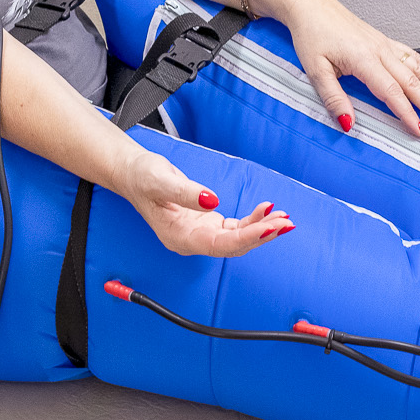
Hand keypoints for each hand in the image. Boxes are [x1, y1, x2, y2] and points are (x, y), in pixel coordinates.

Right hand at [110, 148, 288, 257]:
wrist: (134, 174)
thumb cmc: (142, 178)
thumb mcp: (160, 181)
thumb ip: (186, 193)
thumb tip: (212, 201)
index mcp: (179, 237)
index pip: (219, 244)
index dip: (246, 237)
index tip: (268, 228)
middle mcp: (192, 241)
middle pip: (233, 245)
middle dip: (260, 235)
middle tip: (285, 223)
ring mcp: (201, 234)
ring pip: (237, 238)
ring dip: (261, 229)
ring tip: (284, 218)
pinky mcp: (207, 223)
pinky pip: (235, 227)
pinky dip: (253, 221)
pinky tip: (267, 211)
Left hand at [275, 0, 419, 138]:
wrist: (310, 5)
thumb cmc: (311, 33)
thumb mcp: (314, 70)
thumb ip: (333, 98)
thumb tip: (348, 123)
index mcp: (363, 59)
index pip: (391, 92)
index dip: (408, 114)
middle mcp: (379, 50)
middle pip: (412, 82)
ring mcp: (384, 44)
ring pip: (418, 67)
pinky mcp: (383, 40)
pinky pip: (412, 55)